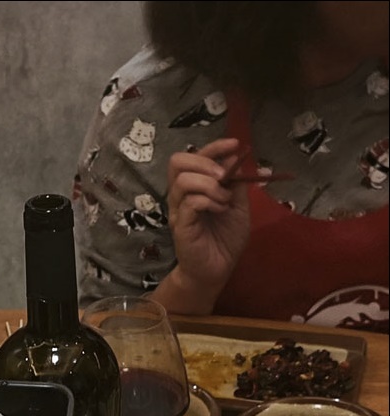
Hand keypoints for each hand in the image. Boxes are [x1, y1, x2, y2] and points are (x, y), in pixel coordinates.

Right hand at [160, 138, 250, 310]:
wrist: (218, 269)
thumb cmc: (225, 239)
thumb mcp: (238, 206)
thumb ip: (235, 183)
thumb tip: (234, 156)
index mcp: (194, 187)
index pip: (192, 156)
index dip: (213, 146)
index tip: (234, 145)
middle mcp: (181, 195)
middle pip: (178, 162)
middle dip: (205, 163)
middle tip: (224, 177)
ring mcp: (178, 210)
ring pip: (184, 181)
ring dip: (211, 186)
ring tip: (224, 202)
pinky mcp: (180, 225)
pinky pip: (191, 202)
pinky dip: (210, 202)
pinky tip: (220, 211)